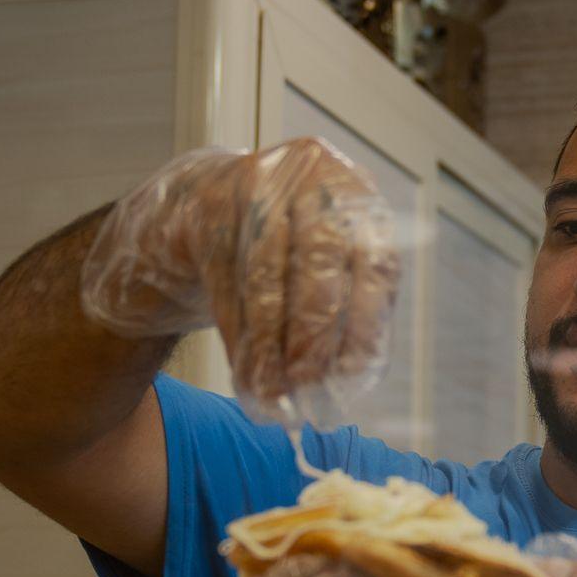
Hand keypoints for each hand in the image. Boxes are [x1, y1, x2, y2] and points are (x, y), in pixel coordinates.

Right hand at [79, 138, 397, 425]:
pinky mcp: (208, 205)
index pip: (376, 264)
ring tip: (274, 399)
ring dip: (270, 349)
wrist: (200, 205)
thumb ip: (346, 304)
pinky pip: (225, 280)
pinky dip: (237, 336)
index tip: (351, 378)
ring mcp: (257, 183)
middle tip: (308, 394)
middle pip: (319, 266)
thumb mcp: (323, 262)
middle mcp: (313, 176)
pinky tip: (245, 375)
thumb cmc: (279, 248)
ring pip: (265, 279)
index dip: (365, 326)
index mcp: (358, 195)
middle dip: (314, 339)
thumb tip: (349, 381)